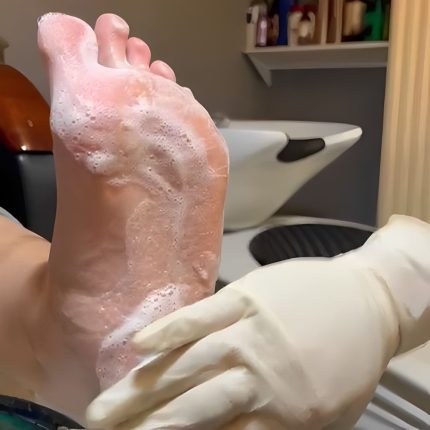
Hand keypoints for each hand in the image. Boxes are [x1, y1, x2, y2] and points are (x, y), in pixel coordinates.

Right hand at [86, 215, 429, 429]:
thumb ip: (273, 429)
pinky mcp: (250, 296)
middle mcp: (260, 375)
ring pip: (189, 363)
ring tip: (106, 406)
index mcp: (282, 413)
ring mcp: (252, 330)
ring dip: (143, 387)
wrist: (371, 301)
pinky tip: (140, 347)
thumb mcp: (326, 416)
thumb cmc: (350, 360)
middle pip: (191, 406)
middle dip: (143, 424)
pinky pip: (204, 313)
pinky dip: (171, 330)